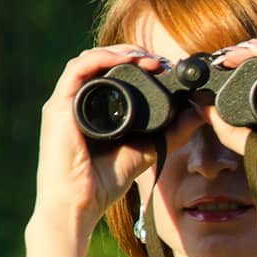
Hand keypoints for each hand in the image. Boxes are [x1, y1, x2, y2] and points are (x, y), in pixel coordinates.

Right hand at [32, 44, 167, 230]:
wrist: (79, 204)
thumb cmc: (103, 182)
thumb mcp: (147, 150)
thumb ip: (171, 132)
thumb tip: (197, 113)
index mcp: (94, 109)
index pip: (111, 72)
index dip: (137, 63)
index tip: (166, 67)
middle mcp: (77, 101)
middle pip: (101, 61)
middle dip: (132, 54)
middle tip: (160, 61)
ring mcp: (65, 102)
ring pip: (89, 59)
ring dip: (120, 53)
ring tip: (147, 59)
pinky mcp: (58, 107)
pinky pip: (78, 70)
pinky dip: (102, 59)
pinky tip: (125, 61)